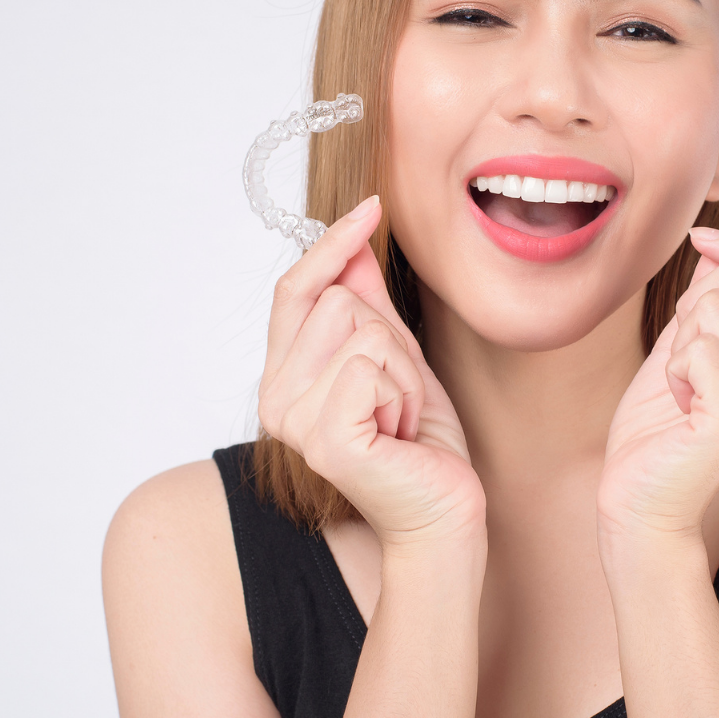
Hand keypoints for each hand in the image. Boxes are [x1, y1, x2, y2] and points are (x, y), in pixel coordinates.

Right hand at [258, 196, 483, 547]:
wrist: (442, 510)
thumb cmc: (420, 442)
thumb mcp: (396, 356)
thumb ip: (368, 302)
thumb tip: (354, 240)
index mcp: (284, 377)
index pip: (295, 289)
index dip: (331, 245)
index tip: (371, 207)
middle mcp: (276, 399)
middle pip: (340, 300)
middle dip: (392, 339)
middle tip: (399, 395)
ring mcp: (295, 422)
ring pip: (363, 329)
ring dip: (402, 371)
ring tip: (399, 417)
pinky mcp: (326, 439)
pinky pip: (372, 365)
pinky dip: (404, 394)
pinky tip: (400, 434)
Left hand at [597, 218, 718, 541]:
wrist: (639, 498)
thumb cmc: (659, 423)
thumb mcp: (686, 338)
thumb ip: (712, 287)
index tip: (706, 253)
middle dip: (697, 297)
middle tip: (685, 350)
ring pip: (715, 308)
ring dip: (680, 339)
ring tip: (682, 383)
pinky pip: (701, 350)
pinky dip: (674, 368)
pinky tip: (679, 401)